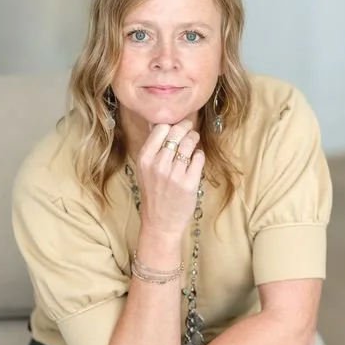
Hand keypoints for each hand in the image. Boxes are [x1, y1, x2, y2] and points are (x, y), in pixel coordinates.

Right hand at [136, 119, 204, 237]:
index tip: (177, 125)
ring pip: (190, 143)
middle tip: (190, 129)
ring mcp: (174, 174)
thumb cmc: (153, 194)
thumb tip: (155, 122)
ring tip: (194, 142)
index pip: (161, 128)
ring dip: (194, 139)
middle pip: (177, 132)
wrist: (160, 222)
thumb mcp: (144, 170)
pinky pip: (199, 157)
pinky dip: (199, 155)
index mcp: (145, 159)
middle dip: (186, 127)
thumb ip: (151, 147)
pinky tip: (195, 159)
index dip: (172, 124)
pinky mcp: (189, 182)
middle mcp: (158, 164)